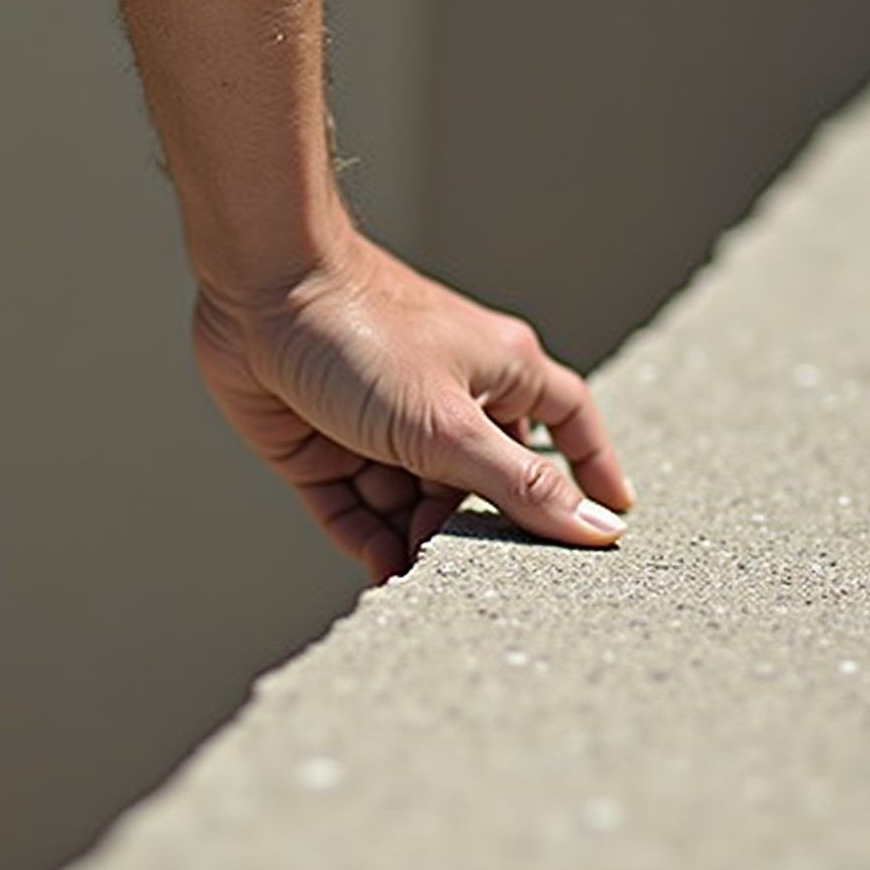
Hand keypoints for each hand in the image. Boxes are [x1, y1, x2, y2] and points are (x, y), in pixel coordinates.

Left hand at [191, 228, 633, 583]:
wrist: (258, 291)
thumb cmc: (365, 333)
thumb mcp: (451, 425)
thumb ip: (522, 486)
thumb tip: (598, 528)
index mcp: (499, 371)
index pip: (567, 421)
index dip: (591, 465)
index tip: (611, 519)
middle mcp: (446, 397)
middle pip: (481, 482)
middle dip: (477, 527)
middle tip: (477, 573)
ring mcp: (382, 424)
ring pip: (415, 504)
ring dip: (417, 543)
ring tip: (418, 578)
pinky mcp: (323, 446)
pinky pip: (356, 510)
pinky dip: (369, 541)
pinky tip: (380, 572)